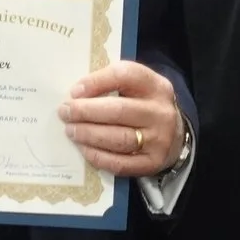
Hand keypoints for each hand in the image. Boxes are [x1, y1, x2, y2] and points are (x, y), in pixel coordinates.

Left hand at [58, 62, 182, 178]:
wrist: (174, 135)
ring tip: (70, 130)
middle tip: (64, 112)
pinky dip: (98, 156)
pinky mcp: (152, 163)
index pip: (125, 76)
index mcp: (156, 86)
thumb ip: (112, 85)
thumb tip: (76, 95)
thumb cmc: (144, 106)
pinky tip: (84, 149)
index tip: (74, 91)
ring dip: (89, 135)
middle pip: (119, 110)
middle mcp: (160, 112)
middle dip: (85, 112)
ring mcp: (159, 140)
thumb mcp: (137, 87)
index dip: (96, 82)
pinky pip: (120, 163)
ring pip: (118, 138)